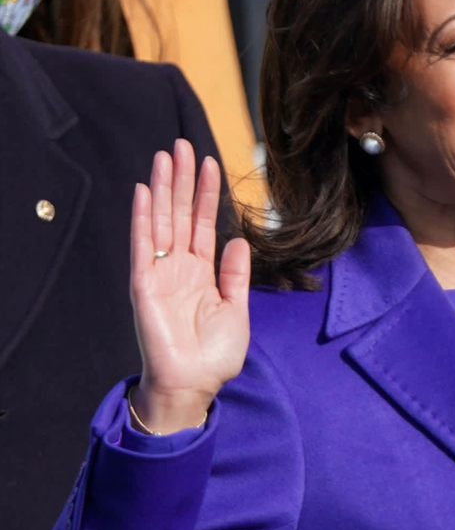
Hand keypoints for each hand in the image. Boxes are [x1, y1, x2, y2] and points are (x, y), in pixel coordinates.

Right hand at [130, 140, 250, 433]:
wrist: (194, 384)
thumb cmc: (214, 355)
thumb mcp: (237, 310)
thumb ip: (235, 275)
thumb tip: (238, 241)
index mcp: (203, 272)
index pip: (204, 224)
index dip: (207, 194)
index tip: (210, 164)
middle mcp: (180, 267)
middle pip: (181, 214)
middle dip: (182, 180)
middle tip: (183, 144)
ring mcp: (160, 273)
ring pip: (161, 221)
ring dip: (162, 188)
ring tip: (165, 156)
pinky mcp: (144, 284)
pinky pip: (142, 245)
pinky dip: (142, 218)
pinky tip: (143, 191)